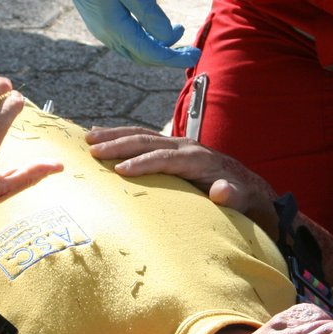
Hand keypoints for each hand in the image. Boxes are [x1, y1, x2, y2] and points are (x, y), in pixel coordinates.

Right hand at [68, 0, 200, 67]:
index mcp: (115, 27)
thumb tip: (168, 38)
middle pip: (144, 57)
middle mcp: (108, 36)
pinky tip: (158, 28)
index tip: (195, 55)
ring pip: (136, 51)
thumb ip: (149, 13)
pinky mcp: (104, 26)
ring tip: (179, 30)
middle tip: (191, 49)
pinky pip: (129, 42)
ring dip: (159, 47)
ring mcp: (104, 32)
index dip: (174, 57)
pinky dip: (147, 40)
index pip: (150, 52)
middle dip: (170, 56)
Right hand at [85, 126, 279, 235]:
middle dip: (120, 144)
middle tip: (93, 150)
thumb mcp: (239, 199)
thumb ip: (231, 195)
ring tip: (88, 138)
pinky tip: (100, 134)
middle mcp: (185, 146)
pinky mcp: (169, 147)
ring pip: (141, 134)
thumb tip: (221, 191)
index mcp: (198, 159)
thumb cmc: (239, 196)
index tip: (120, 170)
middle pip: (148, 141)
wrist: (245, 185)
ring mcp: (176, 144)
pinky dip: (121, 135)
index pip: (166, 158)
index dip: (144, 163)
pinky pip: (142, 137)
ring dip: (114, 135)